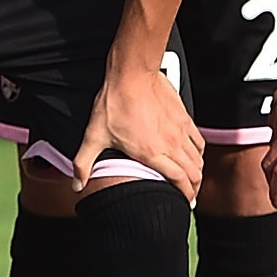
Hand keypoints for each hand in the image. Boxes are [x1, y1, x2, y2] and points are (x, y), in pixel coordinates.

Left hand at [72, 60, 204, 199]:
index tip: (185, 202)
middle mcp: (171, 144)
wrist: (132, 74)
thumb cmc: (115, 102)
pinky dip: (199, 152)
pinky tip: (195, 154)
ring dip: (198, 172)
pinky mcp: (184, 118)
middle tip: (190, 196)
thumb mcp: (94, 135)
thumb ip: (84, 163)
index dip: (185, 195)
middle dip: (194, 189)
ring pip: (199, 158)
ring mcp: (180, 131)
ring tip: (193, 179)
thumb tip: (77, 184)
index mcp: (152, 153)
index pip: (180, 180)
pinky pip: (199, 141)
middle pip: (194, 173)